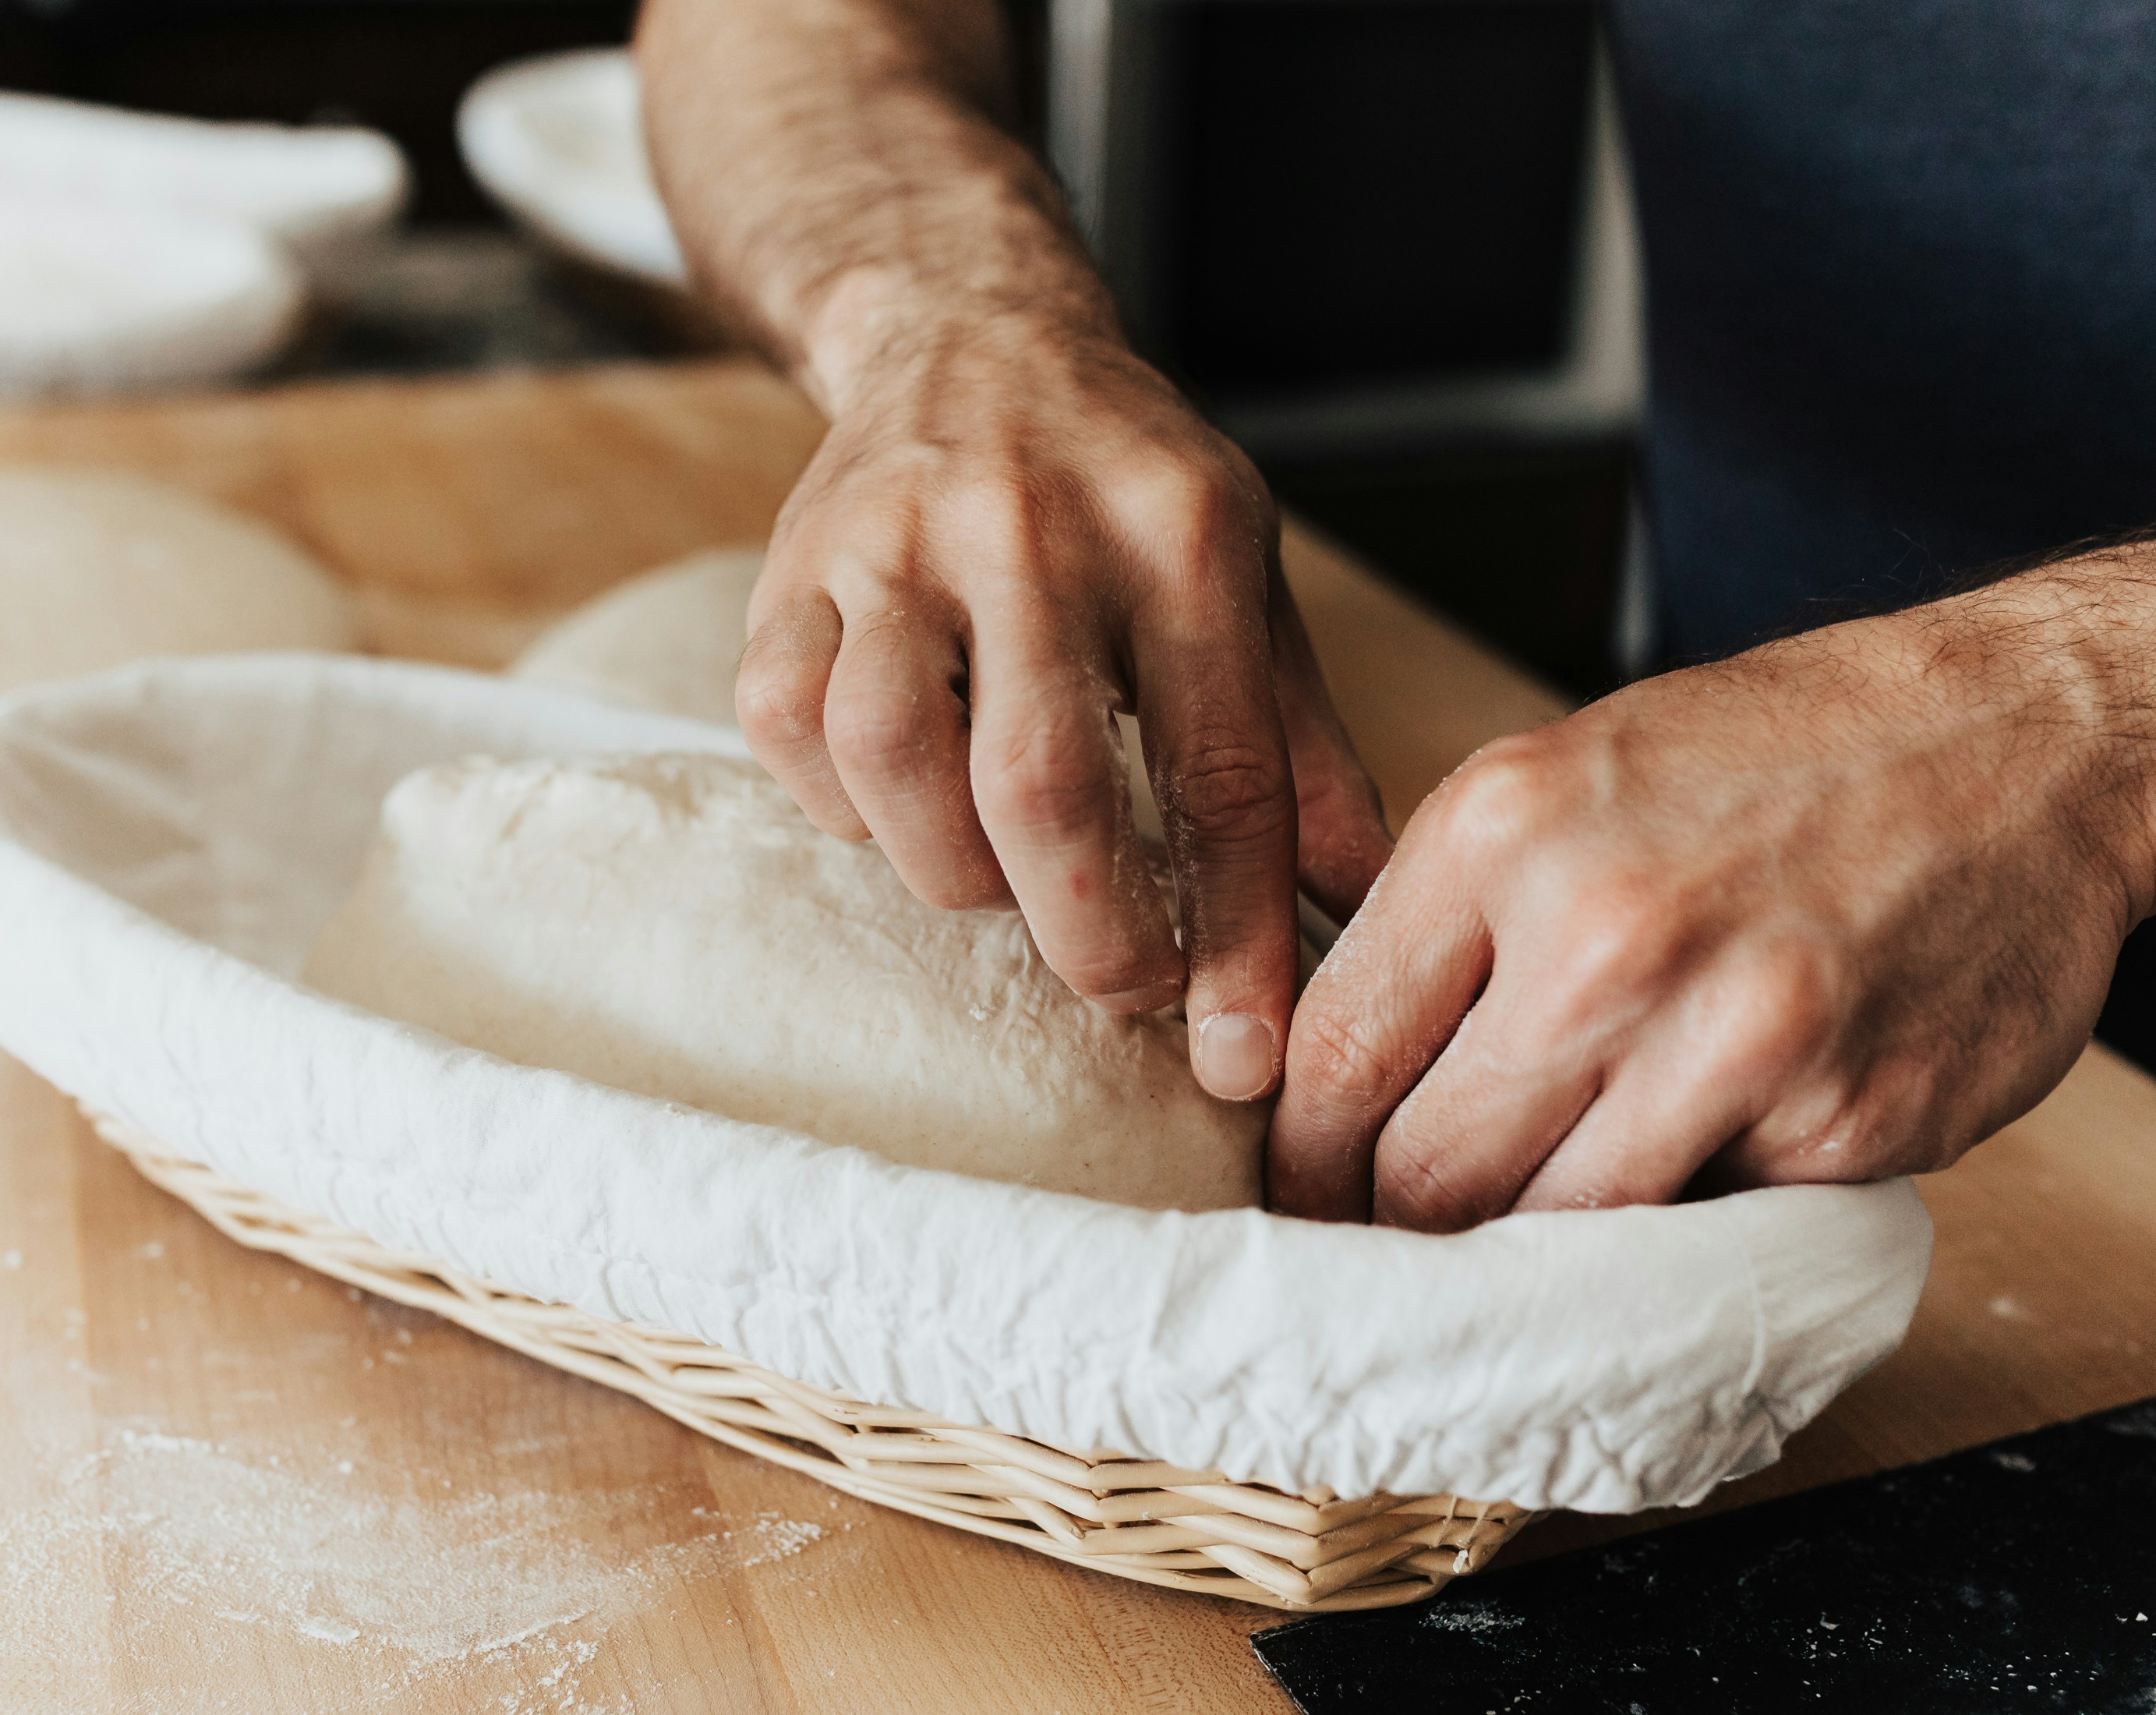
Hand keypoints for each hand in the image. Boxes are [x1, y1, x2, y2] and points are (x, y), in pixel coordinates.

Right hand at [736, 305, 1390, 1099]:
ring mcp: (894, 540)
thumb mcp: (1246, 580)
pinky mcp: (790, 565)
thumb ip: (1297, 746)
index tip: (1242, 1054)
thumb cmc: (1125, 488)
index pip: (1219, 767)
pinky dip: (843, 808)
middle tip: (1122, 988)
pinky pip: (787, 728)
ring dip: (954, 870)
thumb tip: (1368, 907)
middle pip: (1041, 780)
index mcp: (1178, 534)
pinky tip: (900, 810)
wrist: (969, 331)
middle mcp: (1032, 525)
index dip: (1236, 933)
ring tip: (1003, 883)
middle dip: (1088, 931)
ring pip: (891, 756)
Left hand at [1270, 572, 2155, 1227]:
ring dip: (1536, 1250)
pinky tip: (1709, 1148)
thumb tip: (1328, 1076)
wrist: (2026, 740)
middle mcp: (1605, 935)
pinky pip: (1710, 1225)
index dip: (1300, 1159)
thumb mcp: (1563, 778)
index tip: (1302, 1198)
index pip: (1335, 1055)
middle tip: (1402, 1244)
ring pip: (1557, 1233)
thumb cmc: (1776, 757)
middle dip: (1402, 1229)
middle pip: (1426, 1175)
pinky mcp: (1846, 1125)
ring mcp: (1735, 1040)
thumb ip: (1443, 921)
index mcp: (1502, 832)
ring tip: (1538, 1224)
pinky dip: (1691, 1210)